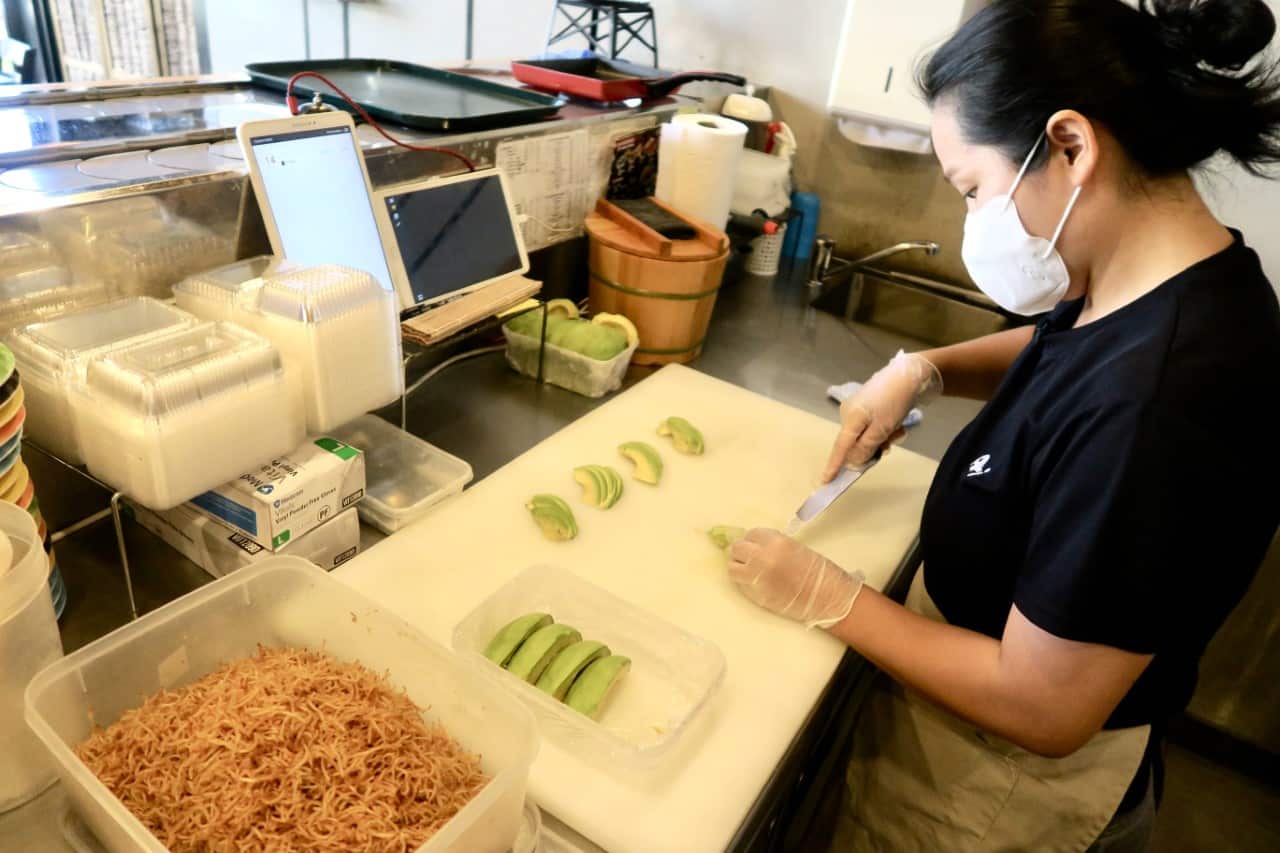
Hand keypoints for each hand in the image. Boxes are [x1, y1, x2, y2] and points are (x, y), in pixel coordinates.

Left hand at [728, 529, 864, 628]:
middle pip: (737, 548)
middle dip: (742, 552)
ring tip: (748, 571)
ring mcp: (757, 577)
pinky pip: (740, 584)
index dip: (753, 540)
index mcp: (776, 542)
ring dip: (739, 567)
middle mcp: (763, 558)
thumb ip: (773, 545)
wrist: (827, 597)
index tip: (755, 544)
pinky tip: (756, 583)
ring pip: (732, 567)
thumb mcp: (795, 548)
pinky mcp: (756, 595)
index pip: (751, 534)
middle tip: (748, 557)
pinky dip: (744, 582)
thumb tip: (756, 545)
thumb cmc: (817, 573)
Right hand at [823, 351, 941, 480]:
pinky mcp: (869, 404)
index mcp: (850, 419)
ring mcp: (859, 407)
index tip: (825, 480)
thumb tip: (852, 462)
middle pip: (855, 442)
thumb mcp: (881, 430)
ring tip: (898, 430)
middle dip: (872, 447)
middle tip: (890, 444)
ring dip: (882, 438)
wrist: (910, 375)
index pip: (840, 447)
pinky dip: (884, 429)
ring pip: (866, 435)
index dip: (834, 465)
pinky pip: (872, 425)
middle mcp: (849, 413)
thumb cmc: (894, 402)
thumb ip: (865, 448)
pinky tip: (897, 424)